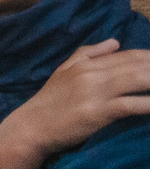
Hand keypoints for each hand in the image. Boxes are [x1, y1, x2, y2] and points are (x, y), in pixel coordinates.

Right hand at [0, 40, 149, 168]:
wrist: (31, 126)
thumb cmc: (50, 102)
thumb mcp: (64, 71)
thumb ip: (89, 53)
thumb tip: (115, 42)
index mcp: (86, 63)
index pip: (129, 55)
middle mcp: (93, 74)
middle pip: (138, 65)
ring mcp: (95, 92)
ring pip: (138, 80)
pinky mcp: (98, 112)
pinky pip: (131, 104)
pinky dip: (149, 104)